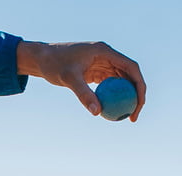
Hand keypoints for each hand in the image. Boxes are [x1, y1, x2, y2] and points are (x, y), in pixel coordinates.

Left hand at [16, 41, 144, 120]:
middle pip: (130, 75)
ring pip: (121, 82)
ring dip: (126, 98)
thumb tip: (97, 112)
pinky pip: (110, 87)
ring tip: (125, 118)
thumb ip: (84, 94)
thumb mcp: (68, 79)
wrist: (42, 59)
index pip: (131, 67)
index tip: (138, 104)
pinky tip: (112, 114)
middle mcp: (107, 56)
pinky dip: (113, 99)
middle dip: (136, 95)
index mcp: (105, 51)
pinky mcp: (96, 72)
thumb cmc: (54, 64)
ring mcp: (102, 64)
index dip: (139, 86)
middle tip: (133, 116)